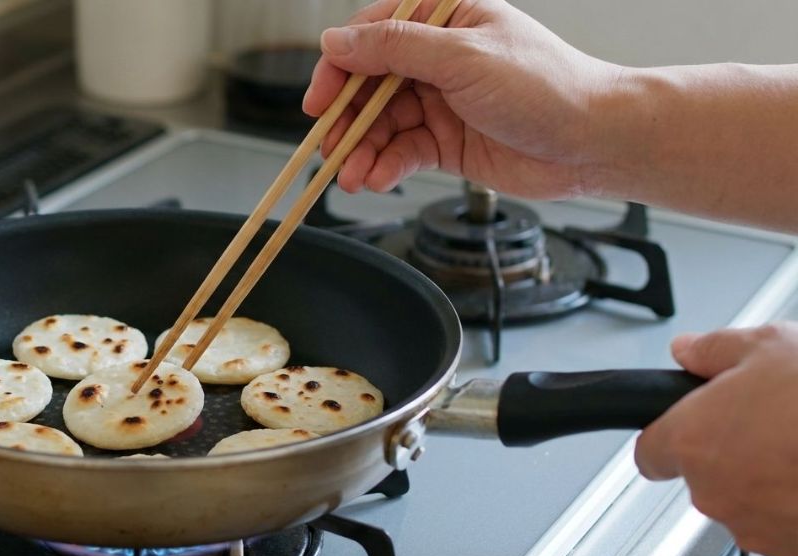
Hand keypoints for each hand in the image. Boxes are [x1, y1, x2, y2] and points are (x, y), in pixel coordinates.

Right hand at [303, 0, 620, 197]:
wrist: (595, 143)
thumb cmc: (547, 87)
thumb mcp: (462, 58)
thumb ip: (394, 49)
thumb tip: (336, 41)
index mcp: (444, 18)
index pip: (371, 36)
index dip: (338, 69)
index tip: (319, 103)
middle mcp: (438, 57)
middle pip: (369, 85)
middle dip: (347, 121)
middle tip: (331, 151)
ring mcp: (442, 100)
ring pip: (381, 124)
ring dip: (362, 152)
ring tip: (353, 178)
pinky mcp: (448, 140)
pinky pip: (403, 151)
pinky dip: (386, 167)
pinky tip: (380, 179)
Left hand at [636, 324, 797, 555]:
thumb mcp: (770, 346)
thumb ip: (715, 350)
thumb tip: (690, 350)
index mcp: (694, 440)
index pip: (650, 452)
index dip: (667, 438)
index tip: (681, 430)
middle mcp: (715, 491)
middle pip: (704, 478)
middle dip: (732, 455)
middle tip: (771, 427)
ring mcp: (755, 527)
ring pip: (746, 505)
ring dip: (768, 483)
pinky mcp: (791, 552)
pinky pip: (785, 529)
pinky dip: (796, 508)